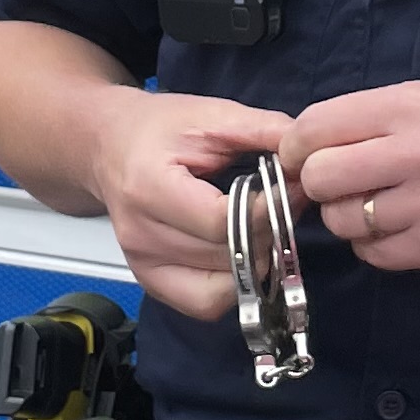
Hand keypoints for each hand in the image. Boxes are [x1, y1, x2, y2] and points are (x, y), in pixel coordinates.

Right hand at [83, 87, 294, 321]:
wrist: (109, 146)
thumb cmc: (161, 128)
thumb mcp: (213, 114)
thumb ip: (265, 131)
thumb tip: (310, 160)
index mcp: (148, 187)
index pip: (221, 222)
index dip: (266, 210)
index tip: (292, 188)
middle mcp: (140, 235)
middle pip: (226, 259)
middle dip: (269, 233)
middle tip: (286, 204)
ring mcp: (143, 265)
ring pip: (223, 288)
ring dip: (256, 261)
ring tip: (262, 226)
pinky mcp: (151, 283)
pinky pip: (206, 304)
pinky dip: (234, 284)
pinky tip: (241, 252)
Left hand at [279, 83, 419, 275]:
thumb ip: (374, 115)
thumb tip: (309, 143)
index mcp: (409, 107)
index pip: (316, 127)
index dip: (296, 146)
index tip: (302, 156)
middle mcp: (416, 153)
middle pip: (319, 177)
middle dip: (316, 183)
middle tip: (337, 185)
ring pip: (343, 221)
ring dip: (348, 217)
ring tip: (377, 205)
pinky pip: (375, 255)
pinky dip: (375, 246)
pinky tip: (398, 228)